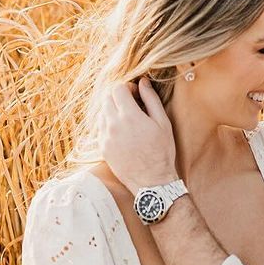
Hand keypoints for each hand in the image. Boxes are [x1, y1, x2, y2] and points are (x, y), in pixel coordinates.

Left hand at [97, 78, 178, 195]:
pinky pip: (101, 128)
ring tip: (127, 119)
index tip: (136, 94)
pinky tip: (122, 132)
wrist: (151, 182)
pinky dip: (109, 124)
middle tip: (132, 105)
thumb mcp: (163, 123)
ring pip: (102, 112)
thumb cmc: (161, 152)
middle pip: (107, 98)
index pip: (117, 89)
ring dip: (112, 110)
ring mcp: (105, 137)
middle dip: (118, 97)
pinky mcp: (102, 147)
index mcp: (129, 116)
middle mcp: (113, 125)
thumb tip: (143, 82)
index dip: (127, 88)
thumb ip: (151, 100)